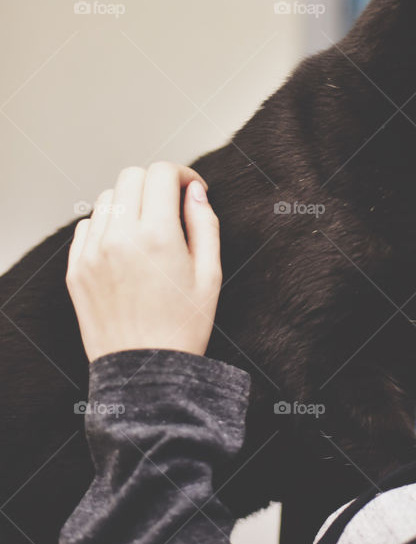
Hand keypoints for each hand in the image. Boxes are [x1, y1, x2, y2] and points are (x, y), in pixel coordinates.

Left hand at [66, 162, 221, 361]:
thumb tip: (195, 192)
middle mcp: (119, 238)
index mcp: (157, 236)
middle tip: (173, 204)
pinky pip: (88, 226)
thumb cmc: (184, 326)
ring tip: (149, 227)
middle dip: (156, 182)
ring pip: (107, 198)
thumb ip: (205, 224)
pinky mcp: (77, 269)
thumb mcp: (210, 274)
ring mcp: (92, 253)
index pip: (161, 173)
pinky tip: (126, 245)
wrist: (146, 370)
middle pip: (131, 177)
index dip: (182, 174)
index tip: (192, 189)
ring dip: (131, 202)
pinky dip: (108, 225)